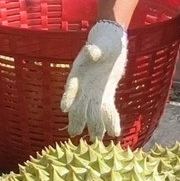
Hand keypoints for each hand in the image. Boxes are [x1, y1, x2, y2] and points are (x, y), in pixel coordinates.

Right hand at [60, 20, 127, 139]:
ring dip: (93, 124)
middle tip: (75, 132)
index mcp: (78, 72)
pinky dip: (110, 121)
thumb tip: (91, 51)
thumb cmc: (104, 42)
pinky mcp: (105, 96)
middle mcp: (83, 85)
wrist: (111, 45)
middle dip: (77, 118)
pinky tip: (115, 133)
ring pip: (91, 111)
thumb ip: (95, 50)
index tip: (64, 108)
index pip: (70, 86)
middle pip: (78, 104)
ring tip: (96, 138)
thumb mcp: (100, 44)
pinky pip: (106, 110)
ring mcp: (93, 92)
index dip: (67, 96)